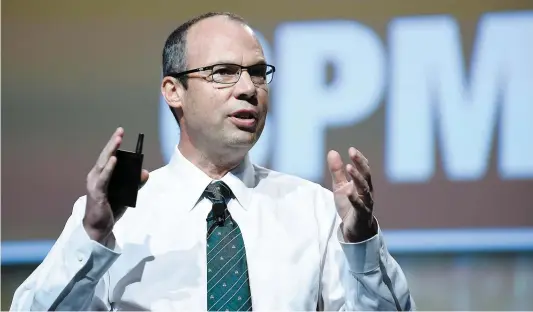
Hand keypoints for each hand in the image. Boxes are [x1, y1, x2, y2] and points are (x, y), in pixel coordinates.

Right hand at [83, 127, 149, 242]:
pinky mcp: (97, 192)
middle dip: (113, 143)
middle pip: (105, 156)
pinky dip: (109, 168)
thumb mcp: (127, 194)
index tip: (120, 133)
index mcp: (101, 175)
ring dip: (111, 150)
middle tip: (120, 131)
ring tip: (118, 140)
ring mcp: (95, 183)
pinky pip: (104, 178)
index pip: (108, 157)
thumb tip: (145, 172)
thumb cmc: (110, 209)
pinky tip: (114, 159)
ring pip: (104, 163)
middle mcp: (96, 176)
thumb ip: (135, 183)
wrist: (99, 228)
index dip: (114, 144)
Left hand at [327, 147, 375, 242]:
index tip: (352, 149)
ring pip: (364, 189)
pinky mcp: (361, 214)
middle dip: (360, 163)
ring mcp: (366, 203)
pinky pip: (359, 205)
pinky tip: (348, 191)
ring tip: (349, 167)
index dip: (359, 159)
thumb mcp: (340, 186)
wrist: (355, 229)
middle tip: (352, 153)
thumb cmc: (349, 206)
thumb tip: (332, 152)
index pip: (364, 168)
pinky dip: (354, 198)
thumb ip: (337, 171)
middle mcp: (367, 192)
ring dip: (357, 178)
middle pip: (366, 175)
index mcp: (362, 184)